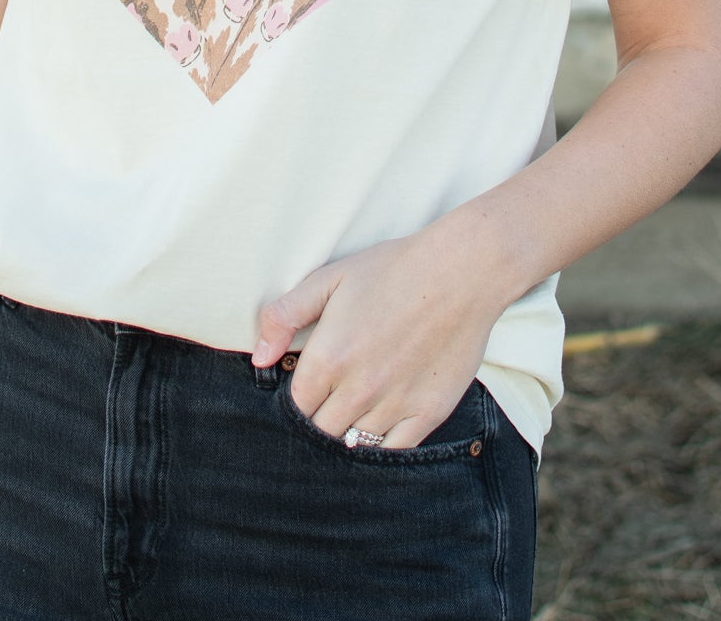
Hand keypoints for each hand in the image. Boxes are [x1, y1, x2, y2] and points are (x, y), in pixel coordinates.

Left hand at [251, 220, 502, 448]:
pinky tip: (376, 433)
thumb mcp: (329, 279)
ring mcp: (395, 404)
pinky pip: (394, 451)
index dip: (294, 404)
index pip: (295, 407)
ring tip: (347, 421)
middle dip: (316, 424)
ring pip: (354, 446)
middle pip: (320, 433)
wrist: (461, 271)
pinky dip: (380, 448)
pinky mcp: (428, 413)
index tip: (302, 396)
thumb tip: (259, 358)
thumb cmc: (393, 269)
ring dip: (345, 438)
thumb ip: (285, 316)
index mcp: (329, 358)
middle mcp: (359, 389)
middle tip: (323, 410)